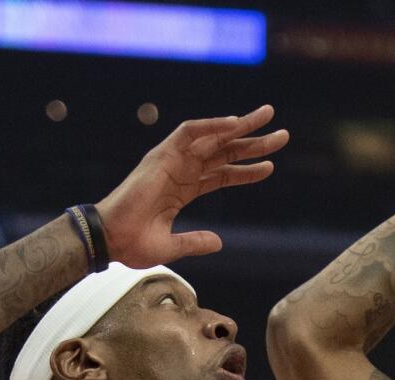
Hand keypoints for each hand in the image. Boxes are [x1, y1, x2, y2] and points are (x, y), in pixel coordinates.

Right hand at [96, 105, 288, 267]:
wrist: (111, 239)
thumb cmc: (133, 244)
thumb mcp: (172, 246)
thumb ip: (196, 242)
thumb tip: (219, 242)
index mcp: (182, 190)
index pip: (222, 175)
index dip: (247, 171)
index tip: (271, 167)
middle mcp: (180, 171)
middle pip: (224, 152)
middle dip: (254, 143)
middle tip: (283, 135)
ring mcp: (171, 161)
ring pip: (213, 137)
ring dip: (241, 127)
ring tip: (268, 117)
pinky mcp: (161, 155)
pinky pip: (190, 132)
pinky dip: (212, 125)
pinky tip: (236, 122)